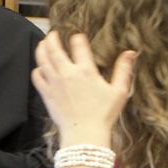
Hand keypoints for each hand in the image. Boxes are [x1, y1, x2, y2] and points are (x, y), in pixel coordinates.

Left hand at [33, 31, 135, 145]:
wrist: (84, 134)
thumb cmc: (104, 114)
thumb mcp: (119, 91)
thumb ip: (124, 70)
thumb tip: (130, 52)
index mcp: (86, 71)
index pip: (78, 45)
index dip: (77, 38)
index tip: (77, 37)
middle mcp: (67, 73)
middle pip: (54, 48)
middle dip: (52, 38)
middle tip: (53, 34)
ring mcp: (54, 83)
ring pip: (42, 59)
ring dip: (41, 49)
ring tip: (43, 43)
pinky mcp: (46, 93)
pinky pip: (36, 76)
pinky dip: (37, 69)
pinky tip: (40, 67)